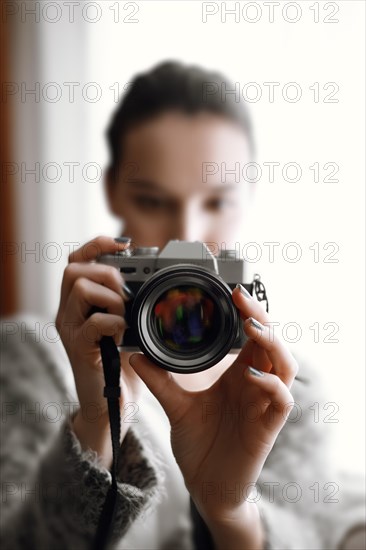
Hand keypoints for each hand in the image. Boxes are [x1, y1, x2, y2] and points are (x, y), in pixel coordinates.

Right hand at [56, 236, 140, 465]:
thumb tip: (152, 277)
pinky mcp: (78, 349)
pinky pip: (93, 322)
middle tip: (125, 293)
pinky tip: (124, 333)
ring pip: (80, 288)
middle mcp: (67, 313)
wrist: (110, 406)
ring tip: (125, 315)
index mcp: (78, 303)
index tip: (123, 245)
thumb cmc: (121, 365)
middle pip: (73, 268)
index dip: (97, 245)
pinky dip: (114, 321)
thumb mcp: (125, 325)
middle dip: (106, 272)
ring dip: (111, 296)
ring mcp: (70, 330)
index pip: (76, 260)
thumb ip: (128, 302)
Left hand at [129, 285, 297, 526]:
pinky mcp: (268, 427)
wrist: (207, 487)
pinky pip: (282, 399)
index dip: (248, 314)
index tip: (233, 293)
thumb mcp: (176, 406)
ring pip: (285, 365)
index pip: (252, 337)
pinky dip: (272, 383)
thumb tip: (136, 355)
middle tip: (243, 300)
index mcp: (238, 375)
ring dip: (272, 344)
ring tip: (251, 328)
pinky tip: (252, 375)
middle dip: (261, 318)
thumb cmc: (200, 444)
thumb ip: (160, 380)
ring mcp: (264, 404)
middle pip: (272, 343)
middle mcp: (255, 385)